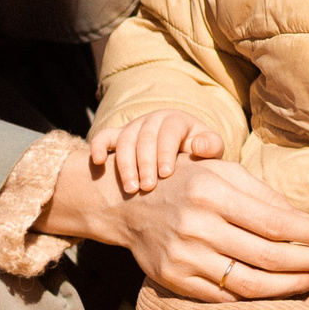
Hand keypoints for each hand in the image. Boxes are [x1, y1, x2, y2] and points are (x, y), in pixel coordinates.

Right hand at [40, 145, 308, 303]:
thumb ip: (265, 197)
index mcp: (211, 193)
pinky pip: (226, 298)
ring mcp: (183, 257)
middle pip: (268, 256)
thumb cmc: (189, 182)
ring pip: (250, 284)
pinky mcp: (173, 281)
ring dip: (293, 286)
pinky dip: (259, 298)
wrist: (128, 204)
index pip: (275, 222)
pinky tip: (284, 290)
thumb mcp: (224, 173)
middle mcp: (195, 226)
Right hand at [89, 110, 224, 196]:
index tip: (167, 174)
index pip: (168, 132)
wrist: (182, 156)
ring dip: (126, 165)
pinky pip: (103, 137)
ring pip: (124, 141)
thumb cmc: (198, 155)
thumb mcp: (211, 149)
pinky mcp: (118, 136)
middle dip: (145, 164)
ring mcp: (134, 127)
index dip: (166, 152)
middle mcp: (153, 120)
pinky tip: (97, 162)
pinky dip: (97, 147)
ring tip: (131, 189)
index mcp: (177, 120)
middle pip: (144, 138)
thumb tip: (199, 146)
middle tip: (147, 187)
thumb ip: (211, 146)